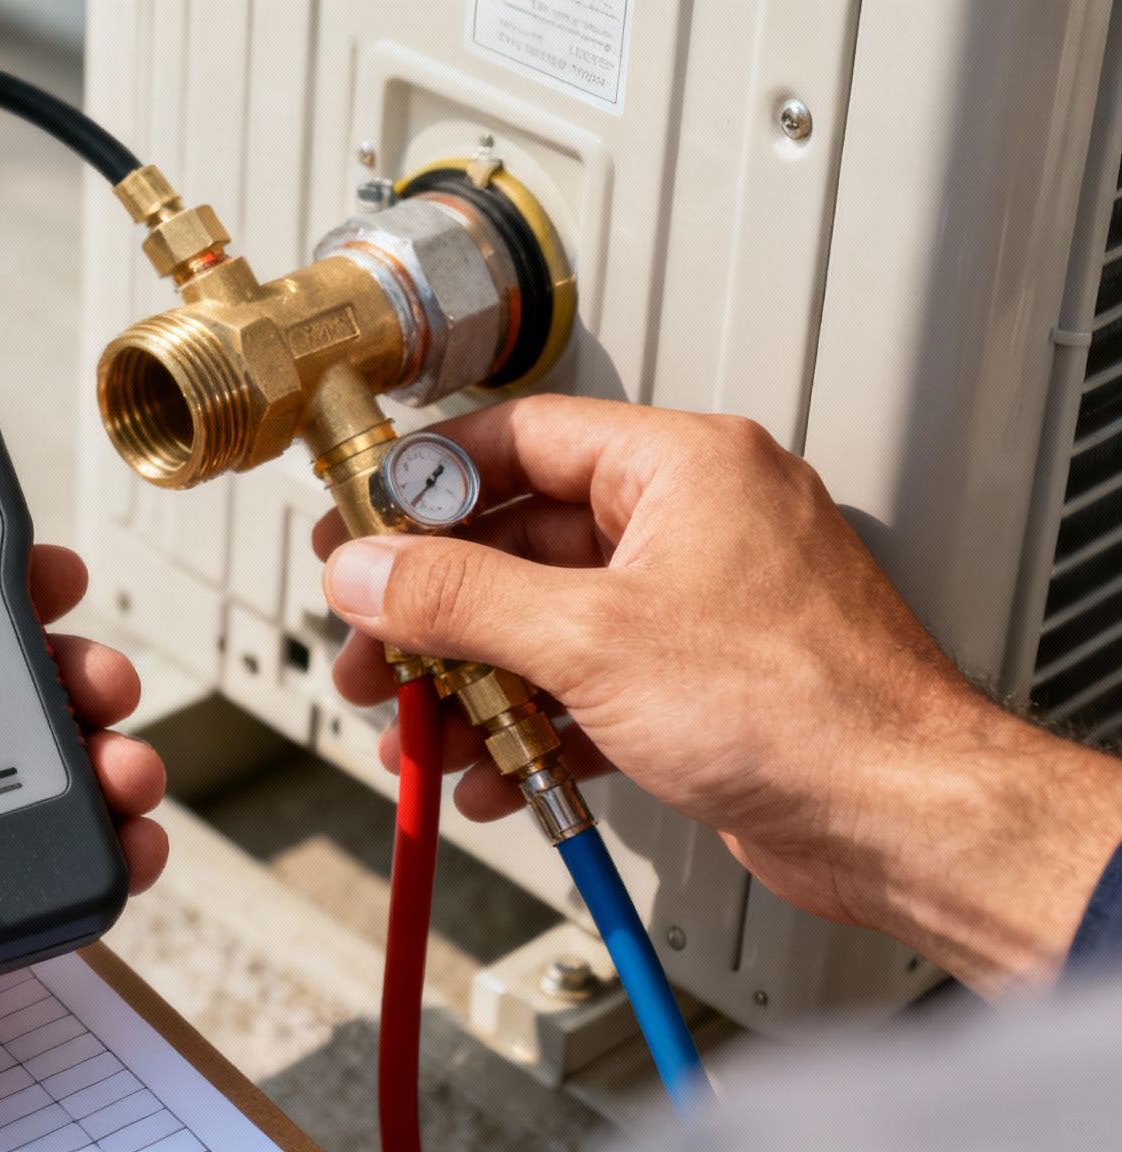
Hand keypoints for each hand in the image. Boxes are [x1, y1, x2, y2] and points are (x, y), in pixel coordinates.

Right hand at [315, 395, 1121, 991]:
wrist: (905, 823)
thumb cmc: (809, 708)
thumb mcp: (592, 638)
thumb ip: (461, 597)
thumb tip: (369, 569)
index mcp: (682, 467)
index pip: (521, 438)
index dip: (426, 480)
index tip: (360, 519)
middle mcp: (690, 524)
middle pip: (520, 544)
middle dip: (434, 610)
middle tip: (369, 644)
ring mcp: (694, 608)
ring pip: (545, 627)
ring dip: (471, 685)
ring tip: (415, 731)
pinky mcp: (697, 686)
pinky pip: (584, 689)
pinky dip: (530, 729)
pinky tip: (490, 776)